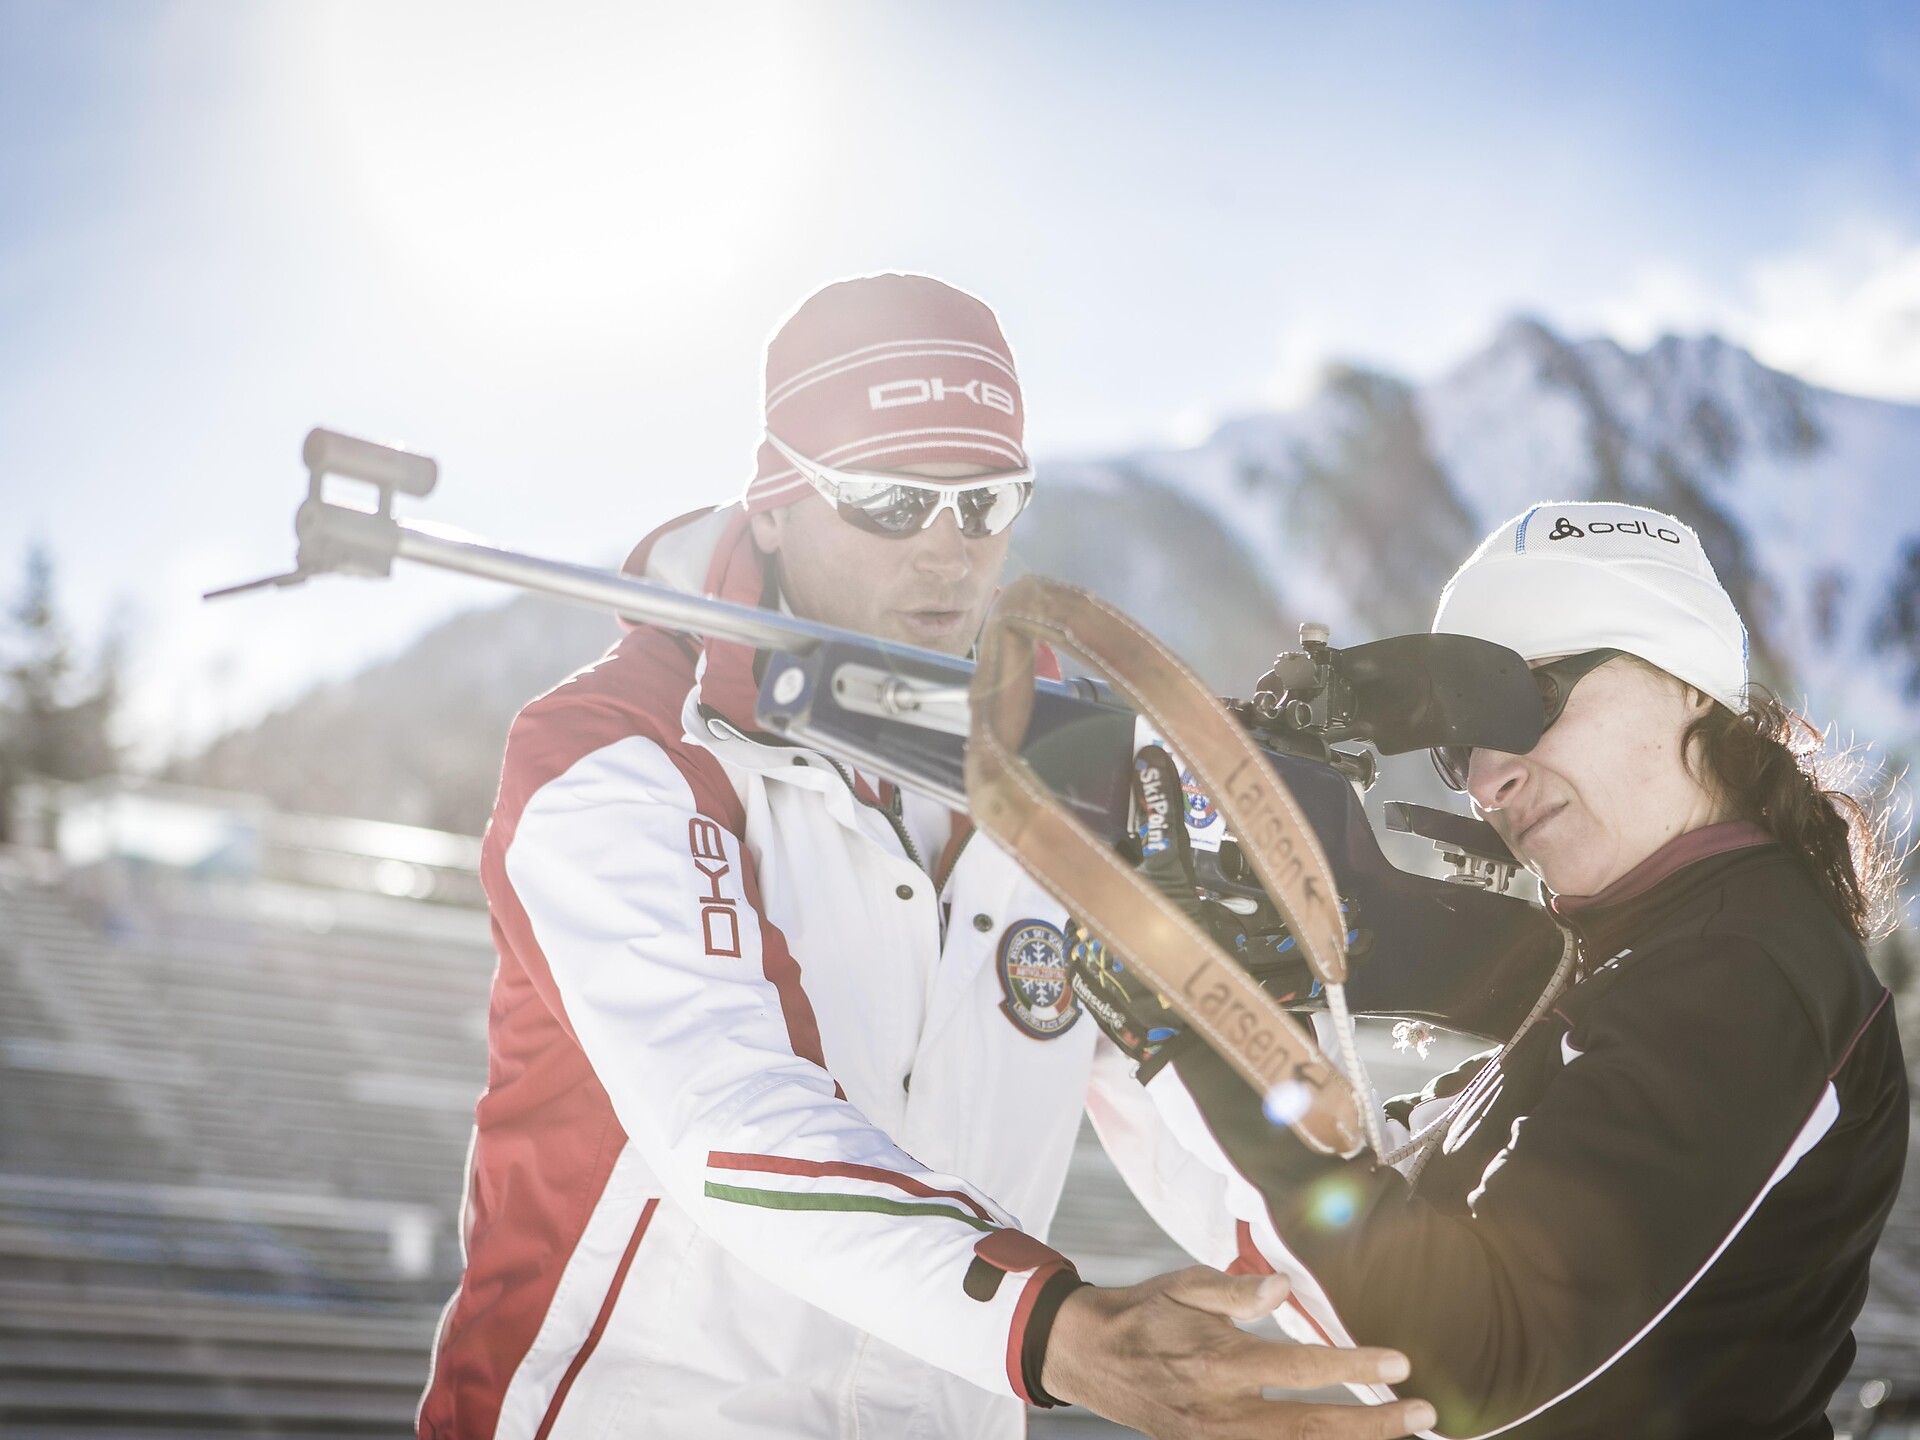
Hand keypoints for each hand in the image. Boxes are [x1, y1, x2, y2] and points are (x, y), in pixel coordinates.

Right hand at [1040, 1267, 1434, 1439]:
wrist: (1090, 1357)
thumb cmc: (1144, 1313)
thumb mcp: (1184, 1285)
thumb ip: (1236, 1289)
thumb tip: (1284, 1287)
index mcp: (1218, 1362)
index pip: (1301, 1369)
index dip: (1353, 1366)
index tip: (1399, 1363)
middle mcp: (1222, 1412)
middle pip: (1312, 1427)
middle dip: (1373, 1426)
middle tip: (1423, 1415)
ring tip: (1401, 1435)